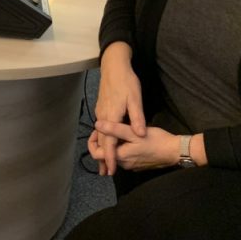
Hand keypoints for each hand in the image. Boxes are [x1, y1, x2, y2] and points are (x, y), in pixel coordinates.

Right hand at [94, 42, 145, 175]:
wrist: (113, 66)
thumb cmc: (126, 82)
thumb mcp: (135, 99)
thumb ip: (137, 118)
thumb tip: (140, 134)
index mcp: (111, 117)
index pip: (109, 143)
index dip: (110, 158)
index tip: (111, 170)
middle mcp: (103, 117)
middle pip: (101, 142)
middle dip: (103, 158)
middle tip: (105, 173)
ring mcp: (101, 112)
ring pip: (100, 135)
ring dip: (102, 149)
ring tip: (104, 162)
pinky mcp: (102, 108)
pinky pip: (101, 129)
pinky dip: (102, 139)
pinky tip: (106, 142)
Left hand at [96, 122, 178, 170]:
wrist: (175, 152)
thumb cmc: (155, 141)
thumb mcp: (134, 132)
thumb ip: (115, 129)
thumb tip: (97, 125)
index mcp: (120, 156)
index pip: (96, 154)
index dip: (92, 141)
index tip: (98, 129)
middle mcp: (124, 164)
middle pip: (106, 154)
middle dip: (104, 141)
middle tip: (108, 127)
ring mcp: (132, 166)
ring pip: (116, 155)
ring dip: (114, 144)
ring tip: (119, 130)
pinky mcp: (139, 164)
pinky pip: (125, 156)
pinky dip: (123, 148)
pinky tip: (129, 138)